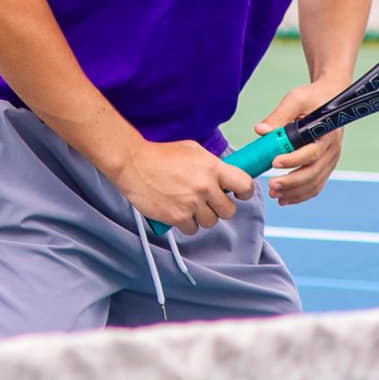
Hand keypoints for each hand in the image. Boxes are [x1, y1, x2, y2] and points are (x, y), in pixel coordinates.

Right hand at [111, 138, 253, 235]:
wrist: (134, 164)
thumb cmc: (161, 154)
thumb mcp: (193, 150)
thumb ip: (211, 164)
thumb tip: (225, 176)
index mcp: (212, 167)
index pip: (245, 185)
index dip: (245, 192)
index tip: (239, 193)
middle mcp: (205, 187)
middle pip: (229, 211)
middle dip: (220, 207)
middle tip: (209, 201)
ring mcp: (192, 204)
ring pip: (211, 222)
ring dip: (203, 217)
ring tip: (189, 205)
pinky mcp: (178, 217)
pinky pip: (193, 229)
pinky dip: (187, 224)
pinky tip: (178, 211)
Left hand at [252, 82, 347, 207]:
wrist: (329, 98)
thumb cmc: (312, 97)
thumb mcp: (296, 99)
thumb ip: (279, 115)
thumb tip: (260, 131)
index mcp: (327, 132)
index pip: (311, 152)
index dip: (293, 160)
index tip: (274, 162)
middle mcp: (331, 149)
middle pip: (313, 173)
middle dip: (291, 183)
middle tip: (271, 186)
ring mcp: (330, 160)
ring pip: (314, 183)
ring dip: (295, 193)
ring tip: (275, 194)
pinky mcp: (325, 166)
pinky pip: (315, 186)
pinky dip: (301, 195)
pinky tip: (284, 199)